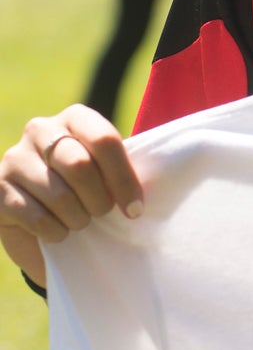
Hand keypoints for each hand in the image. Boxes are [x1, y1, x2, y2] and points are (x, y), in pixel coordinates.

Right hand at [0, 106, 142, 289]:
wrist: (46, 222)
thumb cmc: (88, 193)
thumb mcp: (108, 177)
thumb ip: (124, 174)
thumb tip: (141, 201)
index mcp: (76, 117)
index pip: (104, 141)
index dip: (123, 179)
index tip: (135, 209)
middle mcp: (41, 129)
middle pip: (80, 166)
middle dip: (98, 200)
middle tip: (102, 214)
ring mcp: (14, 157)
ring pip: (57, 194)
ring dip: (77, 219)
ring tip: (79, 222)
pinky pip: (34, 216)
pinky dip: (54, 232)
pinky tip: (58, 231)